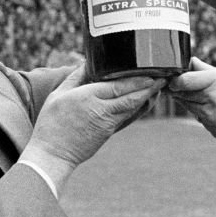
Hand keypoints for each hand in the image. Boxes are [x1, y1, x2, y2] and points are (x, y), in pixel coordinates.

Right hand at [23, 64, 165, 186]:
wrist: (53, 154)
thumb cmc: (51, 123)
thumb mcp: (58, 94)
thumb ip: (75, 77)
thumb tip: (88, 62)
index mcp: (88, 98)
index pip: (118, 86)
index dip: (137, 80)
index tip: (150, 72)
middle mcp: (101, 110)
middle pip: (131, 97)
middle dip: (149, 87)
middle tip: (164, 76)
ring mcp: (107, 124)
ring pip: (133, 108)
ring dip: (148, 97)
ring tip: (159, 86)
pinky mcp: (109, 132)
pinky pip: (128, 117)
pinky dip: (139, 108)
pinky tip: (146, 101)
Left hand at [167, 58, 215, 146]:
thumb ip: (208, 70)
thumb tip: (192, 62)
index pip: (182, 81)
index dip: (174, 81)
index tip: (173, 80)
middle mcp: (211, 100)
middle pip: (182, 95)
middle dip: (180, 91)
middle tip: (182, 87)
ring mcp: (211, 118)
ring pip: (190, 108)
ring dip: (192, 102)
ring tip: (209, 98)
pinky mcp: (213, 131)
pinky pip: (201, 120)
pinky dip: (205, 115)